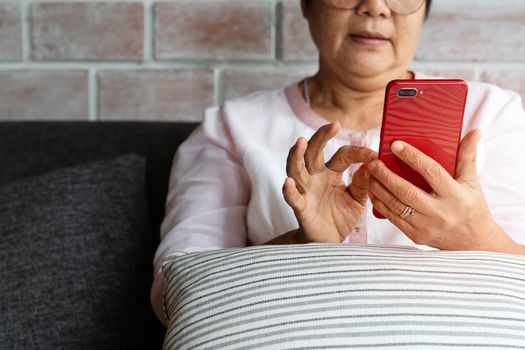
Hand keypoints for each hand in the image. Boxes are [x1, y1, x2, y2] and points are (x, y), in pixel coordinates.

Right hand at [283, 122, 376, 243]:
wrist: (328, 243)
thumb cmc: (341, 218)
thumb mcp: (358, 200)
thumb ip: (363, 183)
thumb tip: (374, 165)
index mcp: (331, 173)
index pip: (342, 155)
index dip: (358, 152)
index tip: (375, 155)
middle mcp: (316, 178)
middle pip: (314, 152)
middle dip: (321, 137)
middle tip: (332, 125)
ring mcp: (306, 191)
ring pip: (297, 169)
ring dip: (297, 156)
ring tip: (301, 142)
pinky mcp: (301, 208)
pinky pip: (293, 197)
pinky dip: (289, 190)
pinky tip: (288, 182)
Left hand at [367, 129, 516, 251]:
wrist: (473, 242)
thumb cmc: (471, 207)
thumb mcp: (472, 182)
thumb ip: (467, 156)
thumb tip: (474, 132)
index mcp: (455, 196)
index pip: (431, 172)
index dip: (412, 157)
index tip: (395, 144)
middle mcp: (441, 212)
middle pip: (406, 191)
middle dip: (386, 175)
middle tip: (373, 161)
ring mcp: (427, 226)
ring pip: (396, 205)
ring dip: (378, 188)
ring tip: (369, 174)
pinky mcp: (417, 236)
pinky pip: (393, 218)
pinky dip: (380, 203)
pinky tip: (373, 191)